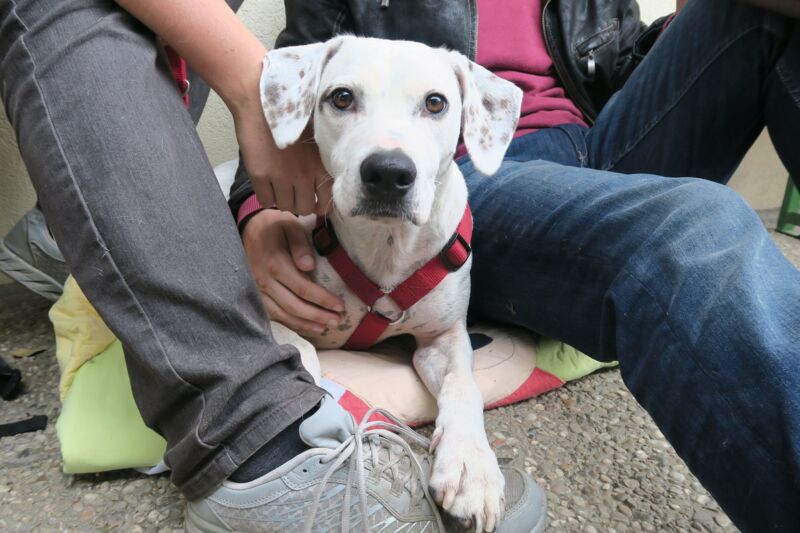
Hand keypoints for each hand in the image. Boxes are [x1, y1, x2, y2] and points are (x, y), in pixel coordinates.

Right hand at [233, 104, 332, 215]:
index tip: (314, 201)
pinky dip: (267, 198)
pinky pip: (266, 201)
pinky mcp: (260, 176)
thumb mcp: (315, 137)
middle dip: (301, 204)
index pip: (326, 201)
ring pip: (285, 206)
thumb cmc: (288, 115)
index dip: (320, 205)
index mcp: (320, 164)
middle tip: (295, 195)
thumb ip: (321, 160)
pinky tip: (267, 186)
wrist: (259, 101)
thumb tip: (325, 182)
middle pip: (305, 208)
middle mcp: (303, 174)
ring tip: (280, 188)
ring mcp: (280, 177)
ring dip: (283, 201)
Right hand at [242, 209, 344, 333]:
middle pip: (294, 306)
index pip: (303, 288)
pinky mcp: (255, 296)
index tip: (340, 306)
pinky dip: (291, 323)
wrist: (248, 227)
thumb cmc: (274, 226)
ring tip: (325, 327)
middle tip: (337, 321)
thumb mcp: (290, 225)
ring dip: (306, 324)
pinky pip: (273, 315)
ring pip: (283, 315)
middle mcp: (264, 281)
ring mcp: (257, 291)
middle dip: (318, 316)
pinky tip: (305, 326)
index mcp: (275, 264)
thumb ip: (300, 245)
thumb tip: (309, 266)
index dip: (323, 300)